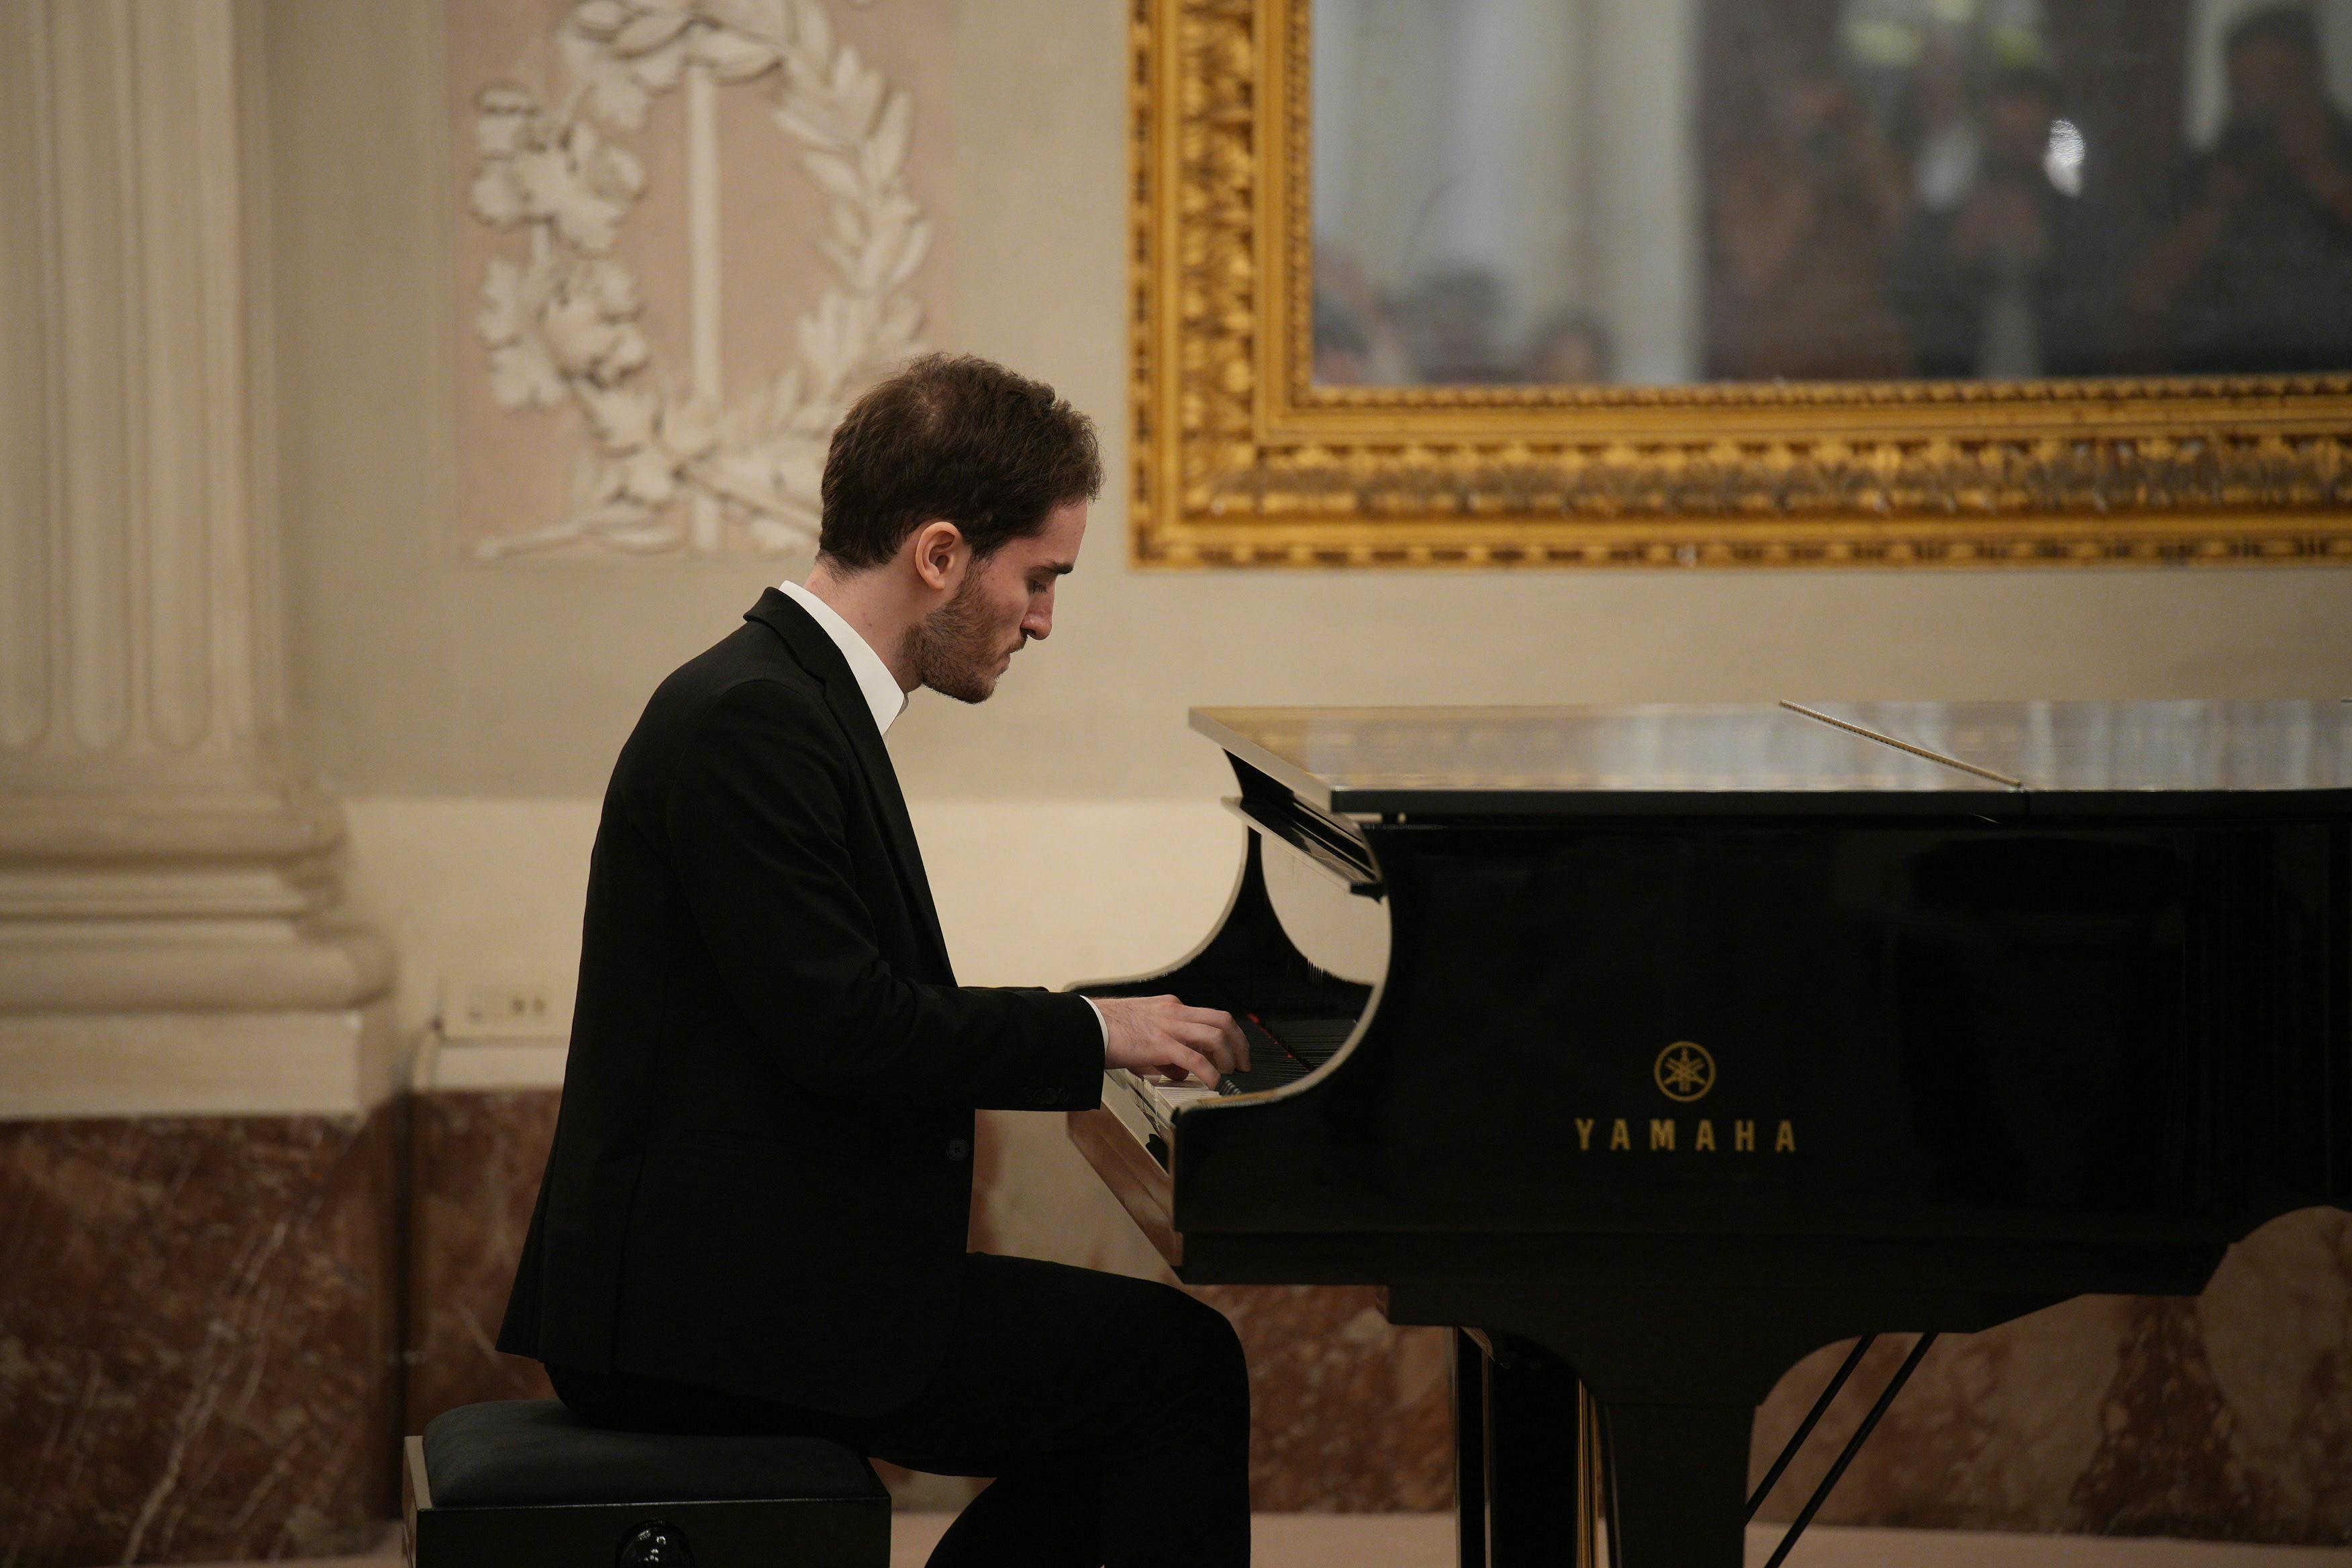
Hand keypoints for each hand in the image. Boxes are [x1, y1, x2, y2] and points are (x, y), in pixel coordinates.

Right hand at [1096, 995, 1249, 1089]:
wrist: (1085, 1026)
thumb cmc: (1108, 1031)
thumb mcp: (1143, 1036)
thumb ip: (1165, 1052)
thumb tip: (1181, 1071)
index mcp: (1171, 1007)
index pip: (1209, 1016)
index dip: (1227, 1036)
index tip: (1232, 1054)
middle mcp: (1174, 1011)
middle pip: (1222, 1020)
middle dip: (1239, 1043)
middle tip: (1243, 1064)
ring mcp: (1168, 1026)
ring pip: (1215, 1035)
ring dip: (1228, 1057)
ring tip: (1229, 1074)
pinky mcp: (1159, 1043)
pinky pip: (1195, 1058)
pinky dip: (1210, 1072)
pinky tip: (1213, 1083)